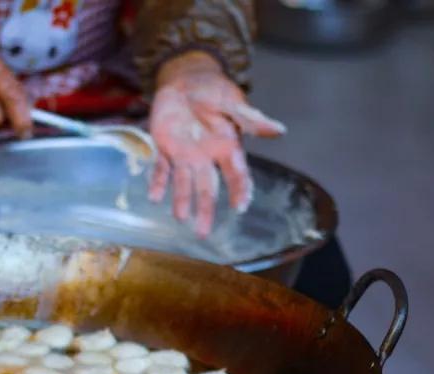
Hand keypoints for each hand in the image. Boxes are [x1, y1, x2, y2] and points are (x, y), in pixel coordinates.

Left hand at [148, 52, 285, 237]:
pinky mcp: (165, 148)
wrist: (185, 80)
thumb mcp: (232, 102)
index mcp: (227, 147)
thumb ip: (251, 118)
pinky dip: (157, 182)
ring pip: (183, 183)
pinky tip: (153, 197)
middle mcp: (207, 157)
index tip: (240, 207)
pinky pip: (161, 169)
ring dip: (181, 200)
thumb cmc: (213, 91)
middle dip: (205, 210)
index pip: (236, 174)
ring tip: (179, 217)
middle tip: (202, 233)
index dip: (240, 190)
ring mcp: (185, 155)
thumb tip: (280, 130)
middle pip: (207, 188)